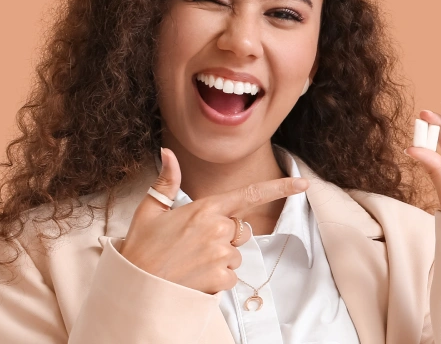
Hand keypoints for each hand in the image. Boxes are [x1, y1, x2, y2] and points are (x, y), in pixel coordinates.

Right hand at [119, 147, 307, 293]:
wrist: (137, 287)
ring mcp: (221, 254)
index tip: (303, 183)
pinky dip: (217, 280)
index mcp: (205, 208)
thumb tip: (168, 153)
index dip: (280, 188)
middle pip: (239, 231)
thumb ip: (167, 182)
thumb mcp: (150, 211)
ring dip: (219, 260)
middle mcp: (218, 228)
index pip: (250, 194)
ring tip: (190, 262)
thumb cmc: (142, 249)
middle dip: (224, 239)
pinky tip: (195, 277)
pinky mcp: (221, 277)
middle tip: (193, 246)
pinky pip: (230, 277)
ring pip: (235, 255)